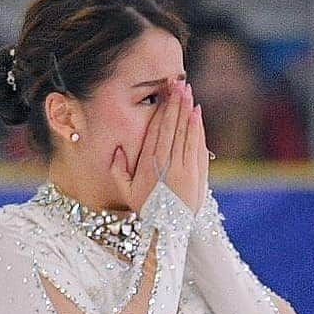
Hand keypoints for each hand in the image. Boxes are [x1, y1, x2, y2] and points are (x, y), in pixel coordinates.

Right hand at [110, 80, 206, 213]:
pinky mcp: (198, 173)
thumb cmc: (145, 209)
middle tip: (179, 84)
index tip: (165, 94)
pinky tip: (196, 114)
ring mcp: (184, 168)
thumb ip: (118, 170)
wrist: (168, 230)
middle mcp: (167, 164)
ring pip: (186, 133)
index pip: (157, 131)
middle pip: (173, 127)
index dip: (162, 110)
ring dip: (187, 110)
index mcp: (149, 166)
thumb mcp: (126, 191)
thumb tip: (116, 149)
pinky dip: (198, 128)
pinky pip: (197, 145)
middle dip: (176, 104)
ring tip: (188, 92)